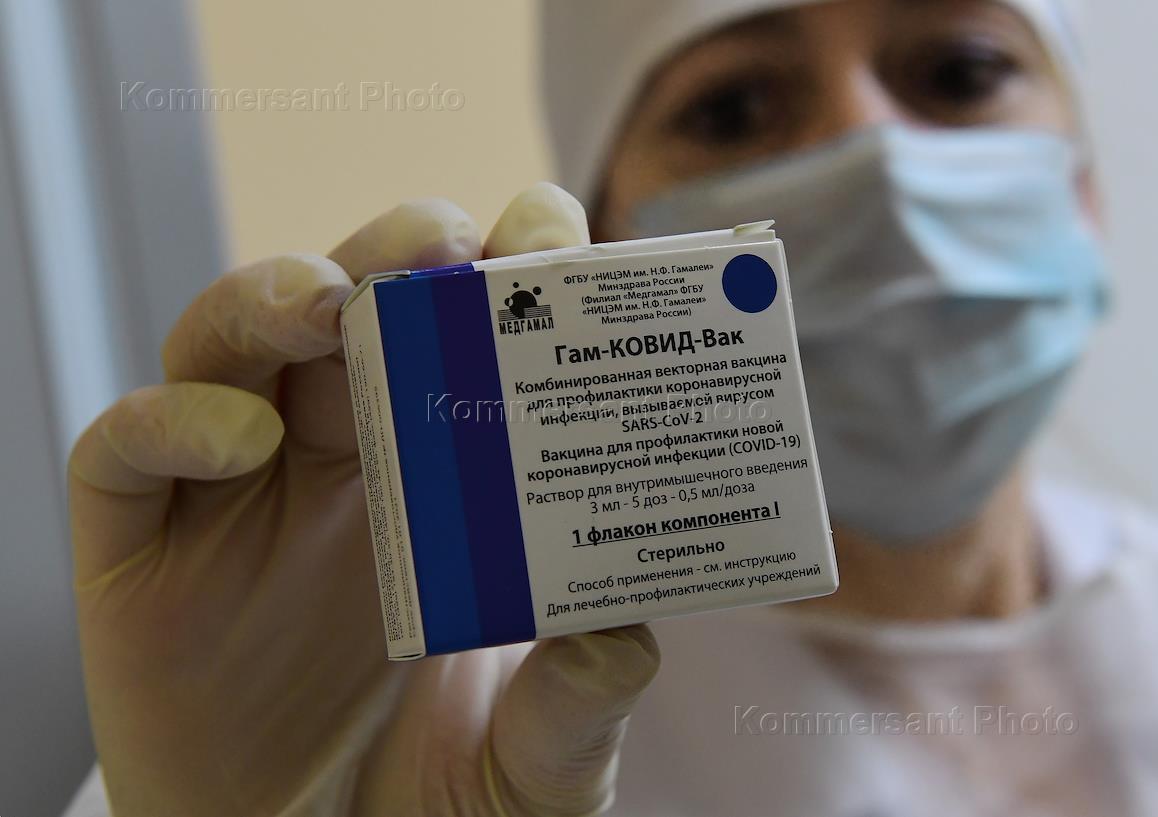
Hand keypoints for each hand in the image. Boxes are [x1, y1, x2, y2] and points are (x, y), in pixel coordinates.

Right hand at [69, 182, 659, 815]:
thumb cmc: (425, 809)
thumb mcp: (533, 772)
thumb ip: (577, 709)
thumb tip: (619, 633)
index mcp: (442, 485)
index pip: (466, 343)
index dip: (506, 278)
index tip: (555, 238)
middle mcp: (337, 466)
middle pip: (355, 310)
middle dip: (398, 255)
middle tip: (449, 242)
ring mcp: (233, 500)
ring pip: (231, 343)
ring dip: (275, 294)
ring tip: (331, 298)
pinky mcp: (141, 554)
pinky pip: (128, 449)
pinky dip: (172, 421)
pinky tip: (240, 438)